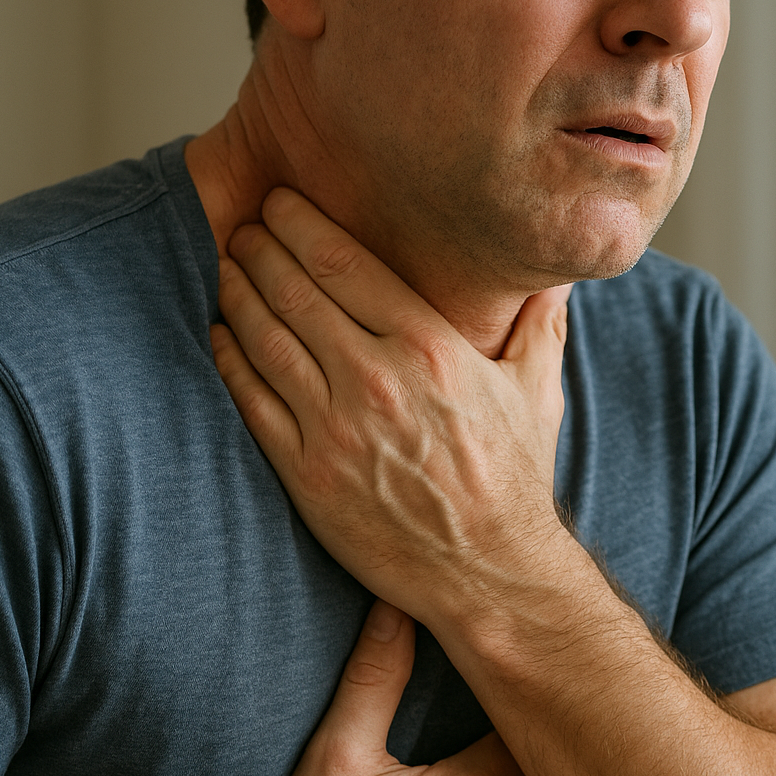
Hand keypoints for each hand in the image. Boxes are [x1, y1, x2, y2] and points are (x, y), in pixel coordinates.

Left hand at [210, 188, 572, 625]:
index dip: (302, 225)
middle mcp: (376, 380)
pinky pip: (253, 403)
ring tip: (225, 269)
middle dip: (260, 250)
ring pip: (265, 340)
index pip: (345, 264)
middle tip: (242, 227)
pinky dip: (230, 361)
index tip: (281, 203)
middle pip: (295, 292)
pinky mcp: (307, 475)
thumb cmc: (514, 477)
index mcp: (429, 347)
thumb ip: (538, 318)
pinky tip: (220, 336)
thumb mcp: (537, 387)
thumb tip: (554, 270)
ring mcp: (335, 429)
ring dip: (237, 296)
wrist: (491, 572)